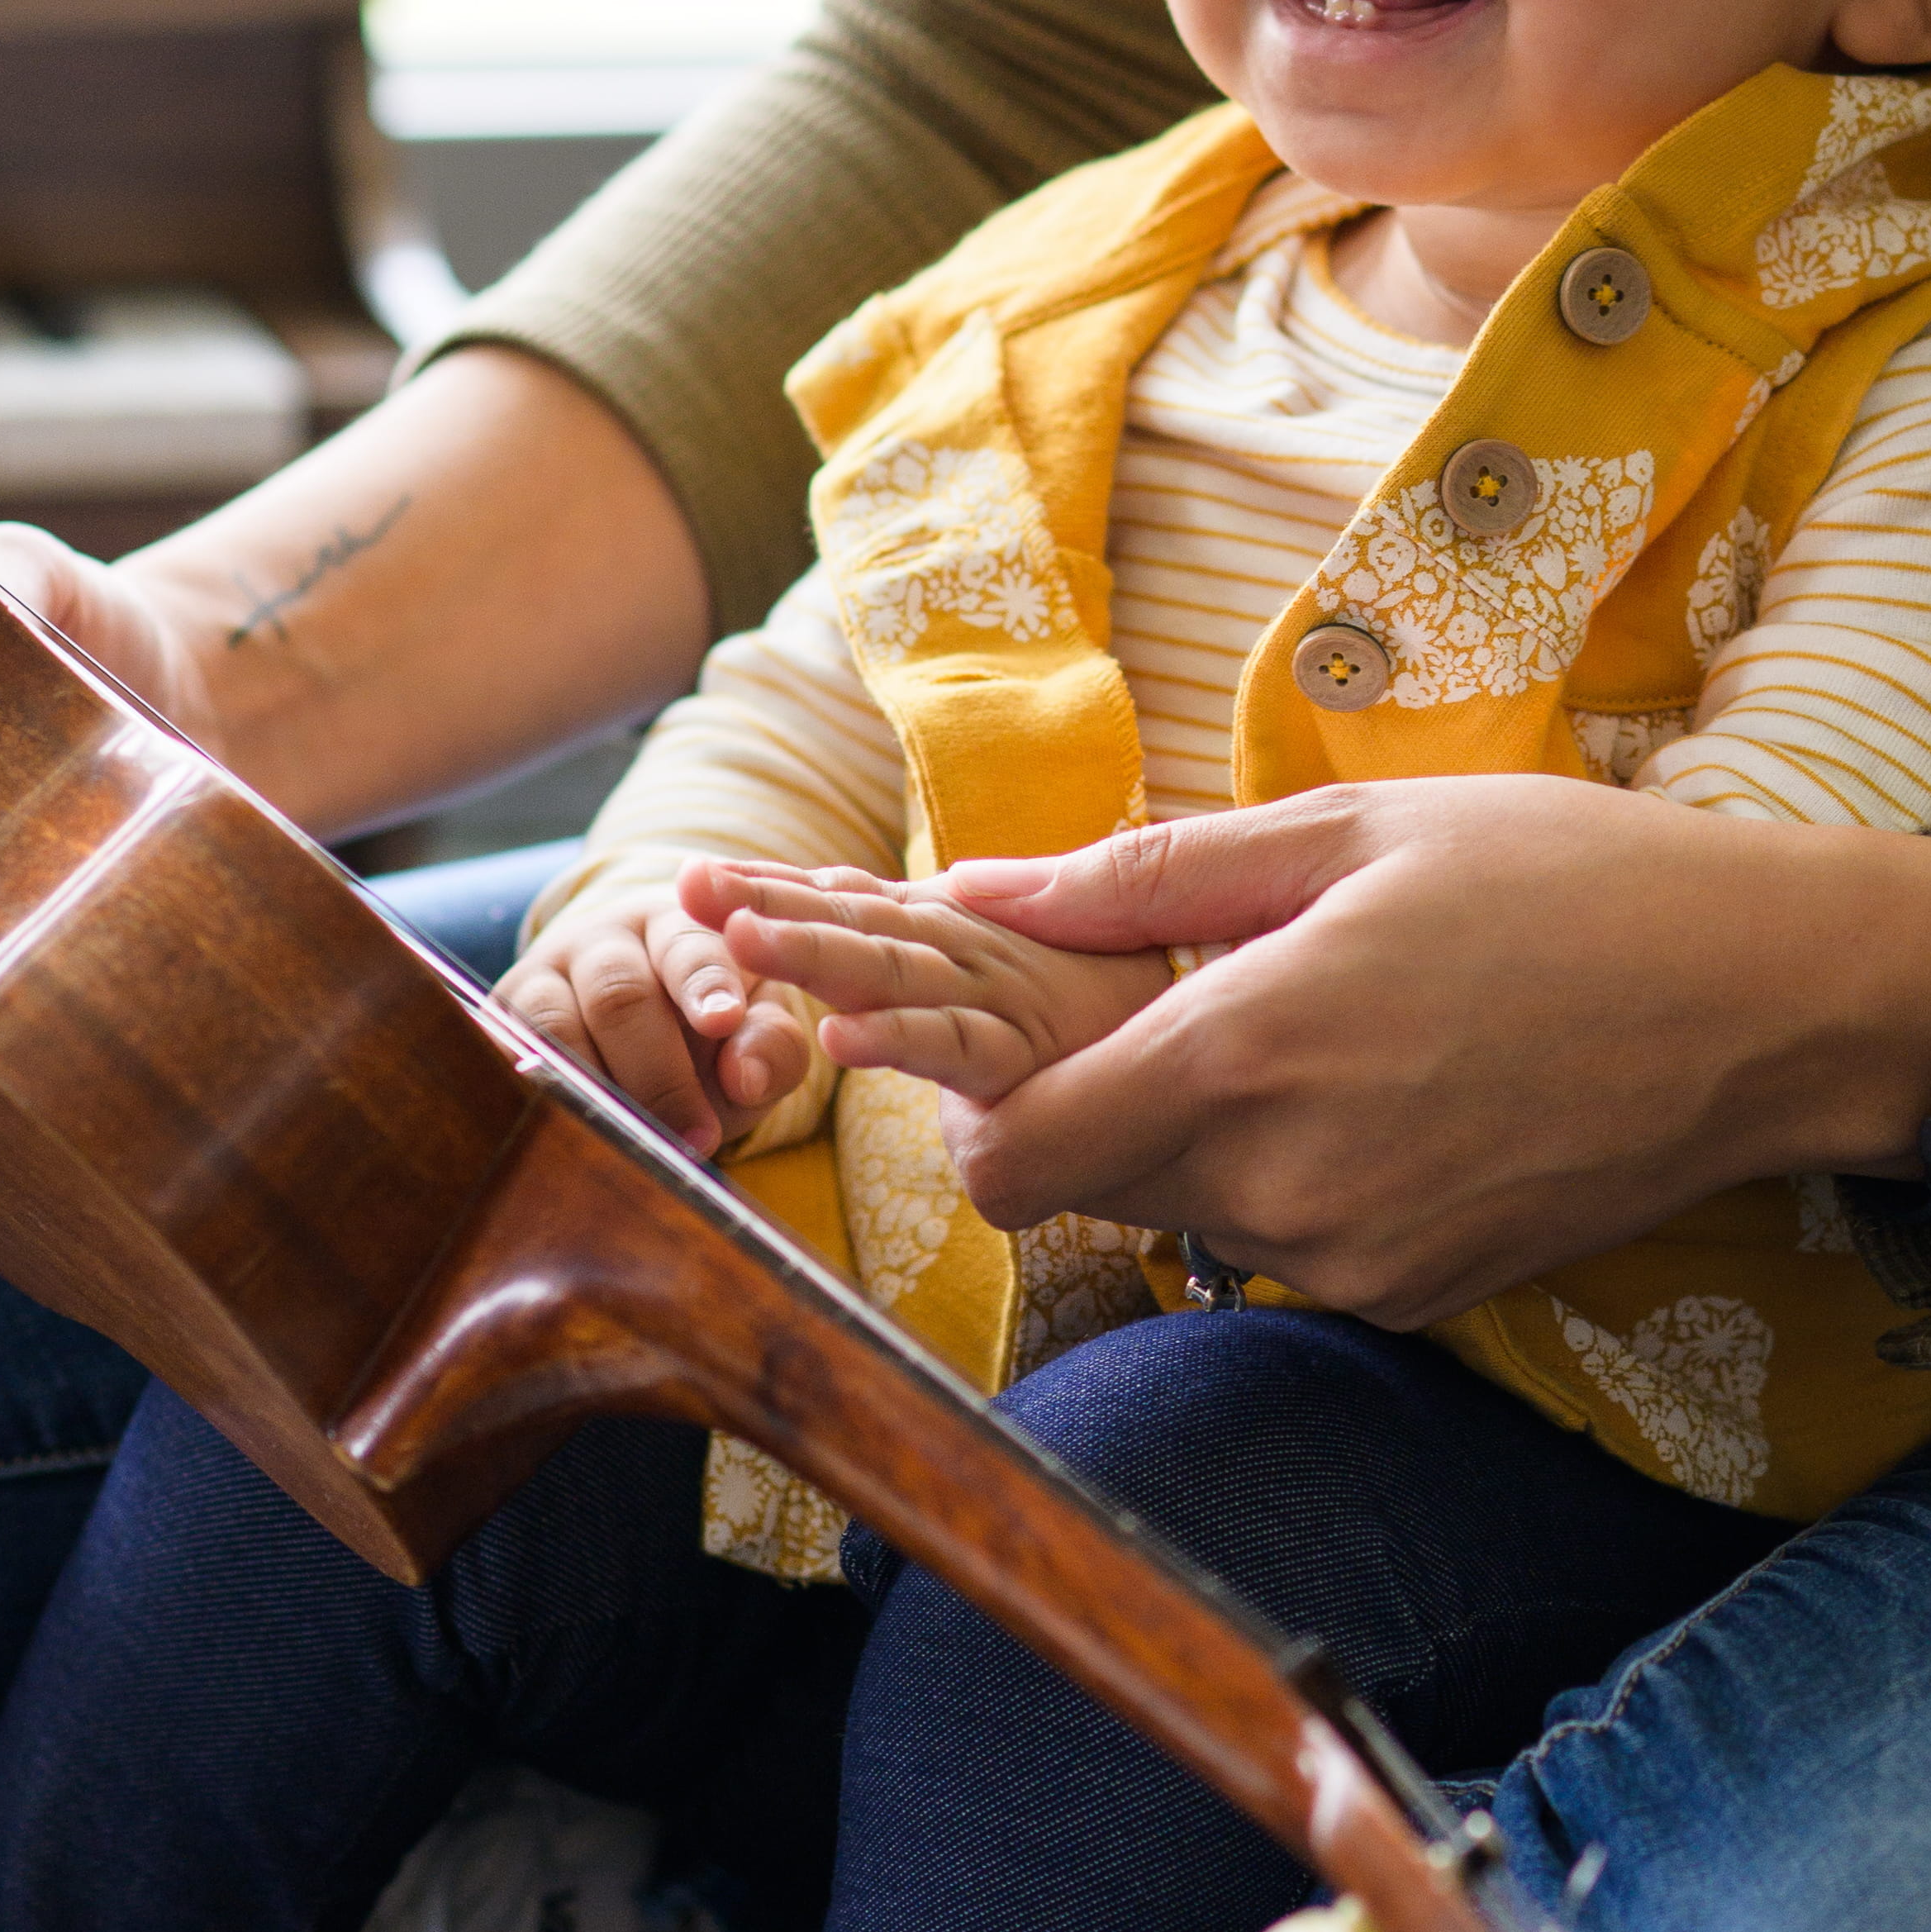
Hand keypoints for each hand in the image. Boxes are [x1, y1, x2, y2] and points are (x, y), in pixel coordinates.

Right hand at [498, 863, 821, 1158]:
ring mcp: (541, 976)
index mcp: (675, 926)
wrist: (629, 1022)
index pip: (687, 946)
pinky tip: (563, 1134)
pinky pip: (503, 1055)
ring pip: (552, 1026)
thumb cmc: (707, 1028)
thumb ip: (771, 1046)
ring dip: (596, 1092)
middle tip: (695, 1136)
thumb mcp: (756, 1030)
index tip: (724, 1020)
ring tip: (636, 1148)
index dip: (705, 983)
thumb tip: (745, 1077)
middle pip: (619, 993)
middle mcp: (601, 941)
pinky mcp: (498, 1021)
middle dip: (659, 1074)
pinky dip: (531, 1095)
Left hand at [701, 857, 1170, 1096]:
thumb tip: (914, 1010)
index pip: (866, 905)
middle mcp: (982, 956)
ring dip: (812, 954)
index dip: (786, 888)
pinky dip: (897, 1039)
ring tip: (735, 938)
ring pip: (895, 974)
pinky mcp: (1036, 1054)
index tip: (701, 877)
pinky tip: (836, 1037)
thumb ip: (972, 999)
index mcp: (975, 938)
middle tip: (684, 885)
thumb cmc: (1150, 1013)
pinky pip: (957, 1049)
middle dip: (769, 904)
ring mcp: (1005, 999)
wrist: (1246, 1025)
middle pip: (863, 926)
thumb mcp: (1042, 998)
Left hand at [934, 781, 1930, 1328]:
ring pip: (1187, 1218)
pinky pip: (1286, 1249)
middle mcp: (1285, 1188)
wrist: (1768, 1007)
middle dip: (1093, 1104)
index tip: (1020, 1029)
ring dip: (1201, 1140)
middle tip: (1173, 1001)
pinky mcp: (1413, 1302)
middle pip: (1088, 1188)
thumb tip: (974, 889)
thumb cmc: (1568, 883)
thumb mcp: (1352, 829)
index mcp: (1250, 1055)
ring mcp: (1352, 1263)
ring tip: (1310, 1032)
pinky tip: (1382, 1090)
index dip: (978, 1103)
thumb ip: (1144, 876)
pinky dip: (1292, 1179)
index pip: (1009, 1159)